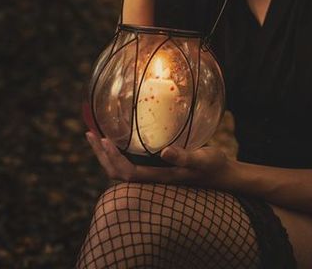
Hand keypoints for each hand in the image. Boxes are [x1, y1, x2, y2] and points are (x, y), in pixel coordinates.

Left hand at [85, 132, 230, 188]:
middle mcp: (152, 178)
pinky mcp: (158, 166)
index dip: (113, 159)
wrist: (223, 174)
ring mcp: (154, 173)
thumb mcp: (203, 159)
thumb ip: (185, 157)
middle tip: (89, 133)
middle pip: (117, 173)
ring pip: (122, 168)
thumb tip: (164, 152)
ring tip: (96, 134)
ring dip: (106, 154)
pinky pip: (131, 161)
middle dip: (101, 155)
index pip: (127, 173)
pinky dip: (119, 150)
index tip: (103, 139)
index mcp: (159, 178)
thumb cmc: (213, 166)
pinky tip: (120, 137)